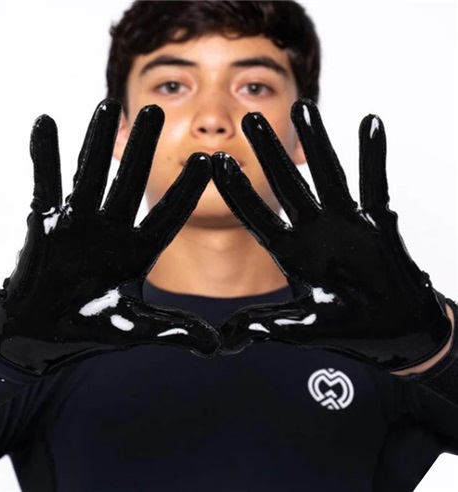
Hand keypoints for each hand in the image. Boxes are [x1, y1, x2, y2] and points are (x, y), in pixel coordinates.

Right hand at [0, 100, 218, 373]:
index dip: (187, 191)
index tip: (210, 161)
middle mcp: (111, 230)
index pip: (167, 216)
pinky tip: (45, 123)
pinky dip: (43, 155)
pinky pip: (44, 183)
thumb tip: (218, 346)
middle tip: (159, 112)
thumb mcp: (136, 328)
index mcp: (137, 251)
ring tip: (109, 106)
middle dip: (144, 149)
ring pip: (91, 174)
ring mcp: (78, 223)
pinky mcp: (45, 223)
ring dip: (99, 141)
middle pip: (130, 182)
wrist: (44, 333)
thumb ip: (175, 330)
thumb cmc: (89, 327)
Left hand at [212, 99, 450, 371]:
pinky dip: (373, 156)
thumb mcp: (300, 329)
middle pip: (287, 185)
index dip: (237, 191)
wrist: (394, 331)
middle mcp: (313, 231)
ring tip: (302, 107)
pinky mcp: (378, 224)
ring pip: (328, 174)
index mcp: (290, 253)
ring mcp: (345, 223)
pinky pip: (376, 184)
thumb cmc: (348, 329)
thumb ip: (264, 326)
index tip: (215, 162)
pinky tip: (369, 122)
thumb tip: (223, 338)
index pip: (257, 217)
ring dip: (316, 142)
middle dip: (269, 153)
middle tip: (249, 118)